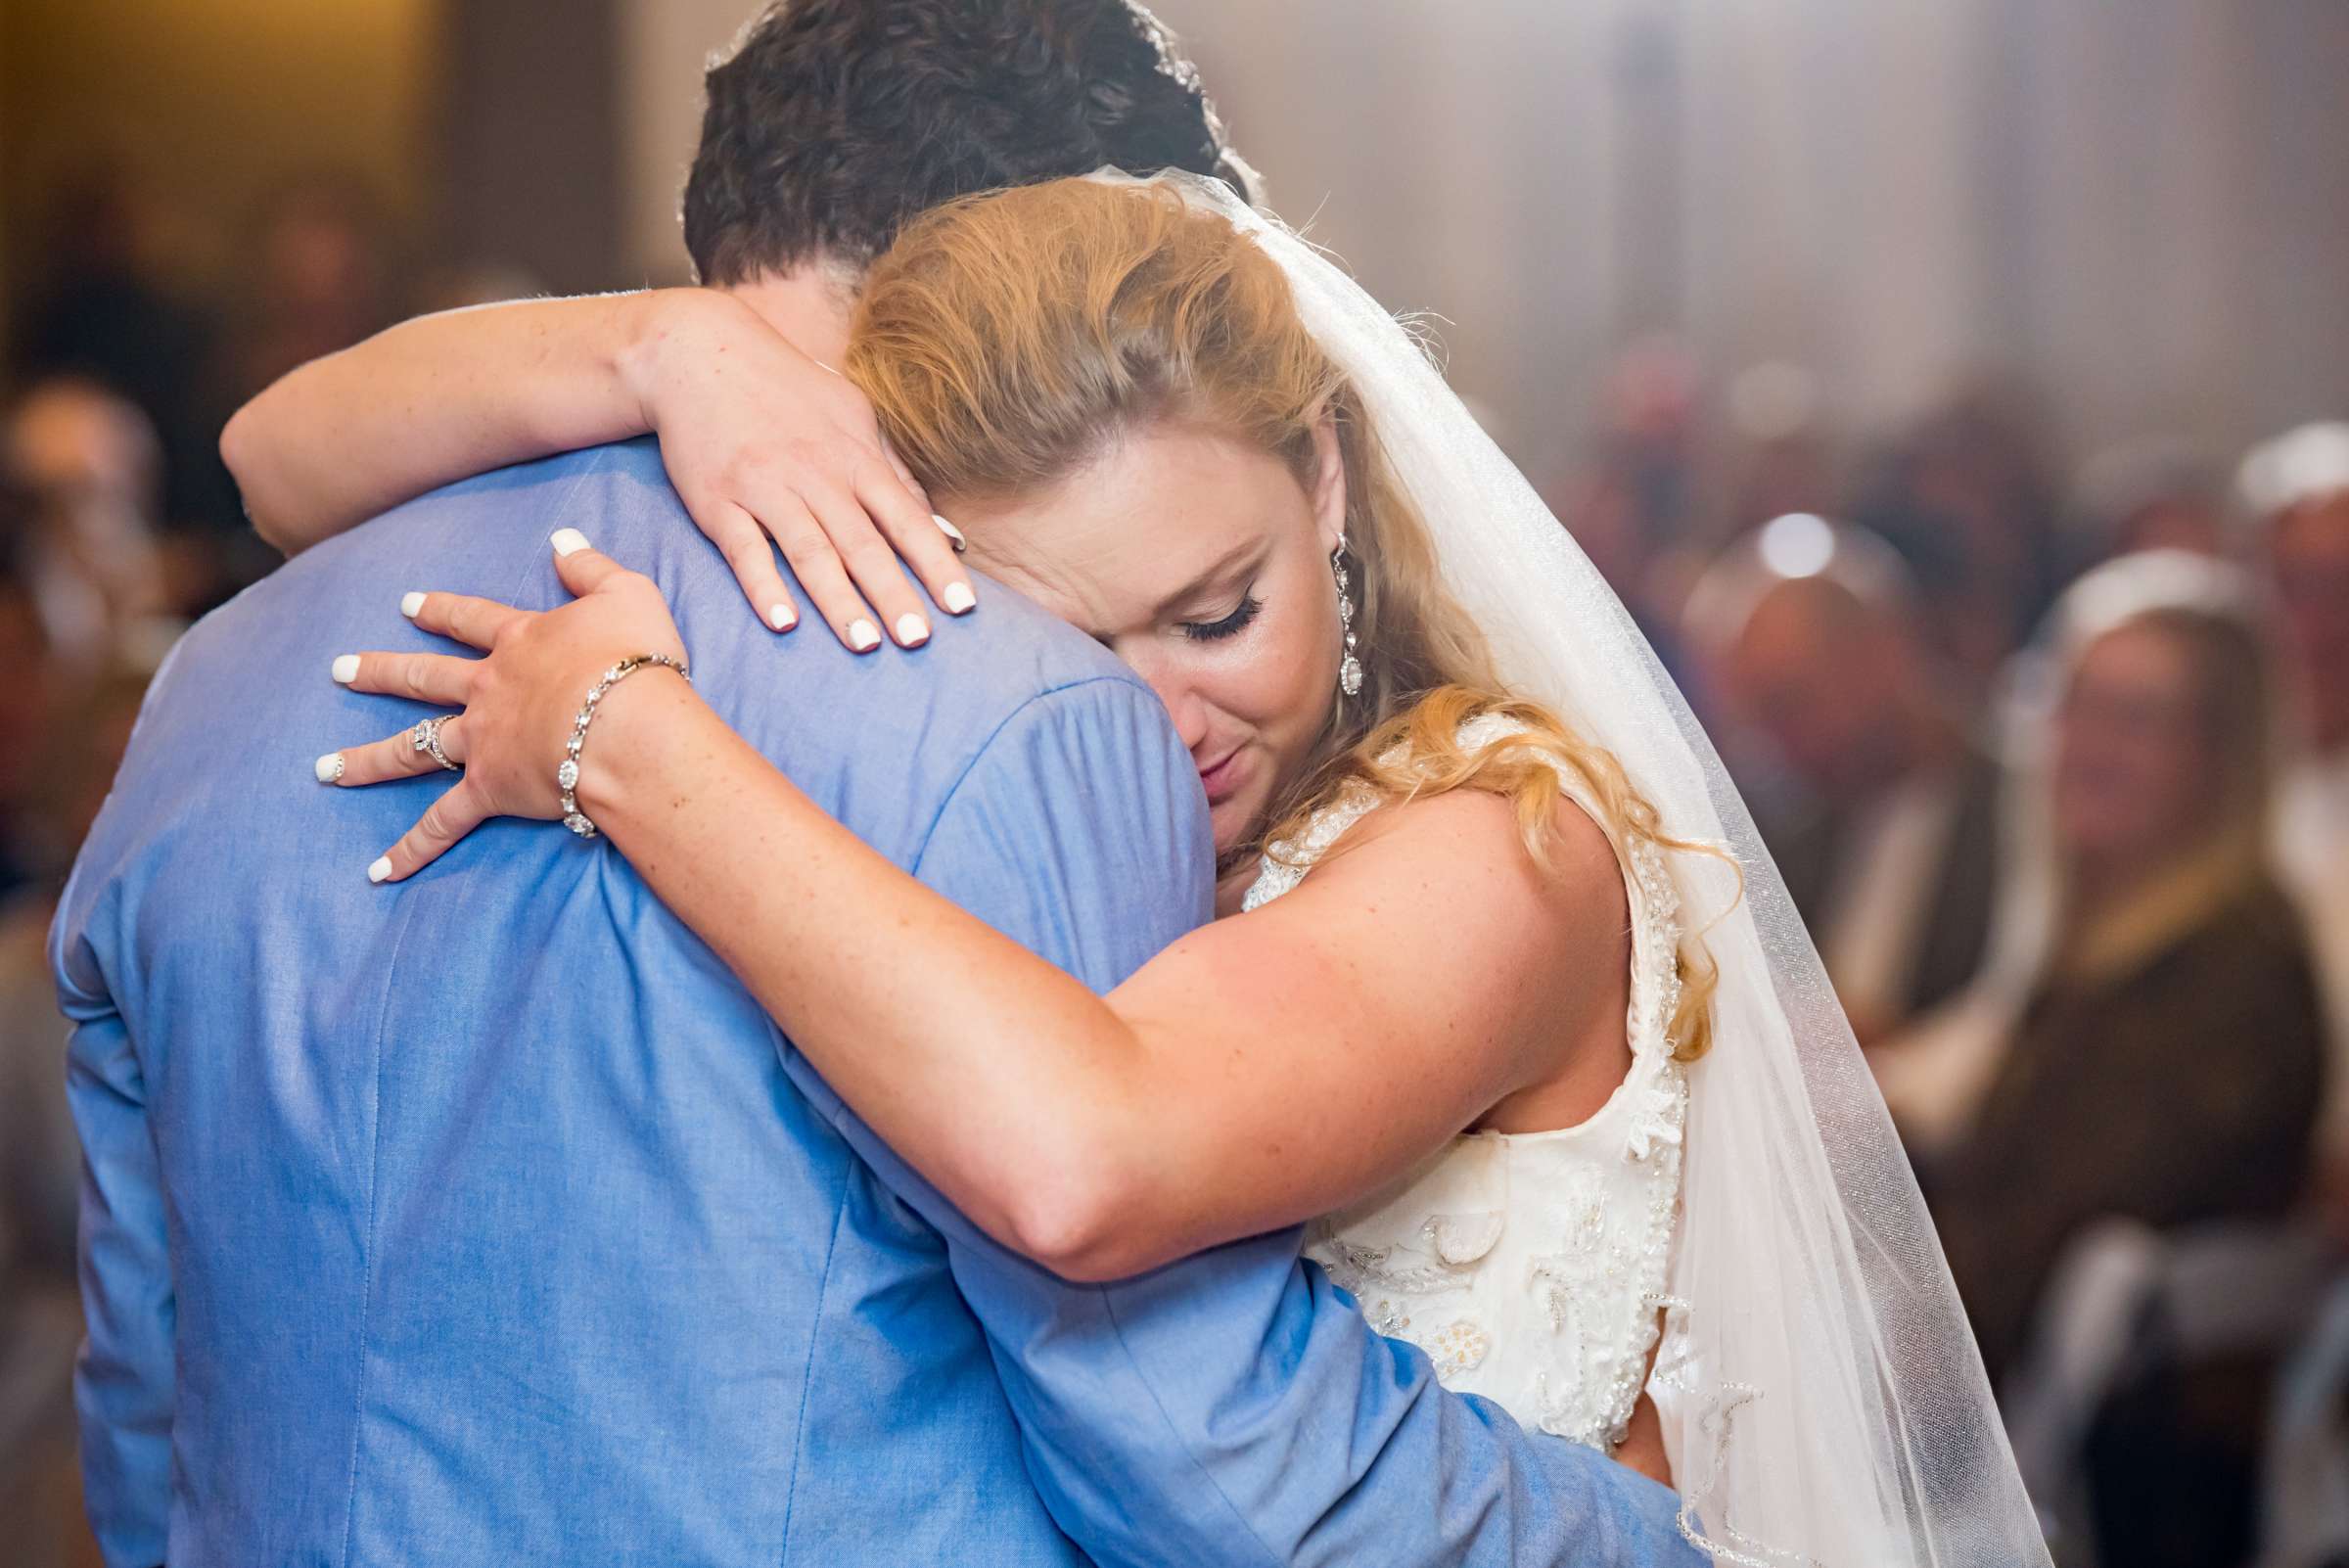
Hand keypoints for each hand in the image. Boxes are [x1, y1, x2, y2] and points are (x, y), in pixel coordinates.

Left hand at [317, 530, 694, 880]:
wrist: (630, 724)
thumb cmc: (635, 660)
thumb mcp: (627, 593)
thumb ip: (589, 566)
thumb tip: (561, 538)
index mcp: (518, 642)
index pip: (469, 619)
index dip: (439, 609)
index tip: (406, 603)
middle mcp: (487, 688)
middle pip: (421, 678)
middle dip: (378, 672)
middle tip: (338, 670)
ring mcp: (481, 740)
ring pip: (412, 748)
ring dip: (366, 760)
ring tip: (326, 769)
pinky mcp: (489, 789)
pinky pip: (443, 823)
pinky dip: (412, 849)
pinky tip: (379, 871)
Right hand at [624, 288, 974, 650]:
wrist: (698, 354)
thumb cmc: (787, 390)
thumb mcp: (853, 415)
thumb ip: (894, 472)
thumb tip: (941, 526)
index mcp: (854, 457)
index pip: (907, 519)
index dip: (936, 563)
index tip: (963, 606)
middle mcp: (815, 475)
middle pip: (862, 543)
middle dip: (893, 594)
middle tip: (918, 641)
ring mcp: (764, 488)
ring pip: (809, 552)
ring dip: (838, 601)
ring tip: (865, 644)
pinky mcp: (717, 502)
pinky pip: (744, 551)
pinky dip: (764, 588)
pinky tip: (783, 623)